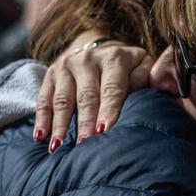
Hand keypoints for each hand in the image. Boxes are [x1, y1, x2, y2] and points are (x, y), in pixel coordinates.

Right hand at [33, 30, 151, 150]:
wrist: (100, 48)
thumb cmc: (127, 68)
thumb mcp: (143, 65)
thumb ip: (148, 79)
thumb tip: (154, 92)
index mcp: (114, 58)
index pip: (112, 88)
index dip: (109, 109)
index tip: (106, 130)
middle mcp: (88, 59)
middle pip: (86, 96)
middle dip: (85, 122)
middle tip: (84, 144)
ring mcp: (66, 65)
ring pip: (62, 99)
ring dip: (60, 125)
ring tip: (58, 147)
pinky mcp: (51, 74)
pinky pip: (44, 98)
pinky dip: (42, 118)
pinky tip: (40, 137)